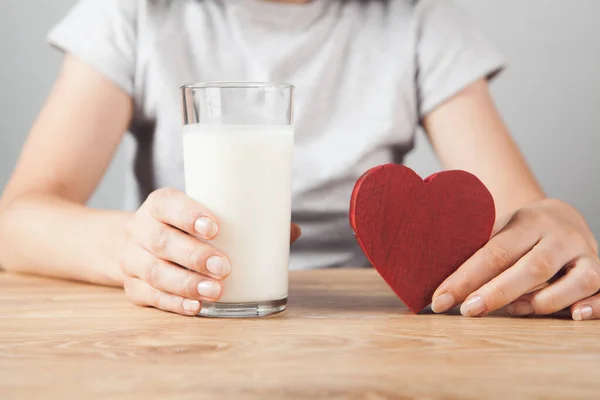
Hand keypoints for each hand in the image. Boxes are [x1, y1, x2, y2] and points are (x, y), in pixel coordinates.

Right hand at [119, 188, 300, 315]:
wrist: (137, 241)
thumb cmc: (183, 227)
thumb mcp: (202, 216)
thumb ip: (244, 222)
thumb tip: (292, 230)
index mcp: (159, 204)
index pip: (167, 204)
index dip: (188, 214)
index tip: (215, 227)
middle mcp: (140, 228)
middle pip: (161, 241)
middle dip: (194, 256)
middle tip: (224, 267)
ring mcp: (131, 259)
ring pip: (154, 272)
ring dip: (186, 284)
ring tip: (215, 292)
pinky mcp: (131, 286)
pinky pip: (149, 297)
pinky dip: (173, 304)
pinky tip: (196, 308)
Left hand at [431, 198, 599, 319]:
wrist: (560, 217)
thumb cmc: (518, 232)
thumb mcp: (498, 229)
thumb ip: (475, 248)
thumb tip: (430, 275)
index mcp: (527, 221)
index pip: (494, 252)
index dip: (465, 278)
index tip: (439, 299)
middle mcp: (560, 236)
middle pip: (532, 267)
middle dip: (496, 292)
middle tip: (467, 311)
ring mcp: (586, 254)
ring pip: (574, 280)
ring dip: (542, 301)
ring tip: (514, 311)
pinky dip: (594, 306)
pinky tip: (574, 316)